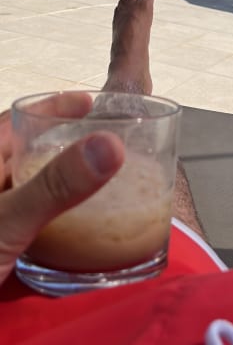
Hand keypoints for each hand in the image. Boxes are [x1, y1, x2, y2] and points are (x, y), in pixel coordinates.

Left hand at [0, 99, 124, 285]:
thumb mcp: (5, 221)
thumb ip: (55, 186)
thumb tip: (110, 145)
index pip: (14, 121)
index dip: (52, 106)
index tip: (89, 103)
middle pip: (23, 156)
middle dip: (60, 147)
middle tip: (103, 146)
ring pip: (25, 195)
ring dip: (56, 190)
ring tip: (98, 188)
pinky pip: (25, 234)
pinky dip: (49, 232)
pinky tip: (73, 241)